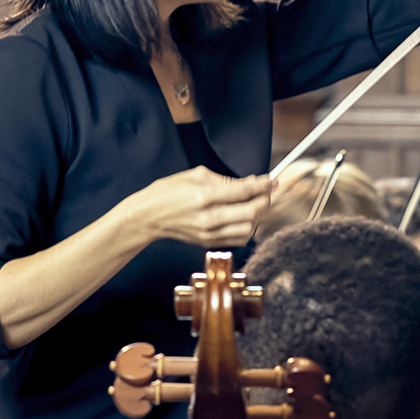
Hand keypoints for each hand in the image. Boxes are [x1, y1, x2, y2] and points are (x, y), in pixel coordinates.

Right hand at [123, 167, 273, 247]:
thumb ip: (225, 179)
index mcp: (205, 196)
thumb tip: (251, 181)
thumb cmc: (167, 193)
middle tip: (267, 191)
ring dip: (258, 215)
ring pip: (249, 228)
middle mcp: (209, 217)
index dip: (264, 185)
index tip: (273, 180)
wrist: (146, 217)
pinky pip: (239, 238)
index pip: (245, 191)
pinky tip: (245, 217)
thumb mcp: (195, 176)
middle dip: (265, 199)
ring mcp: (209, 233)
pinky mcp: (209, 242)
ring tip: (255, 204)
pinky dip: (248, 228)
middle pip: (252, 211)